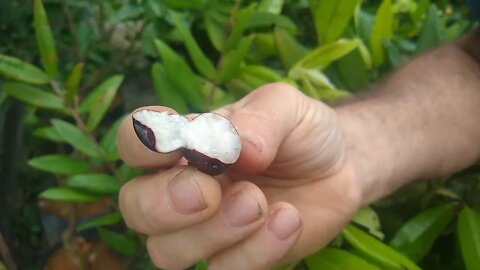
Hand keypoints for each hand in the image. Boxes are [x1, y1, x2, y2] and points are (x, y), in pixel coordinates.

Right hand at [117, 83, 362, 269]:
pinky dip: (254, 252)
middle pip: (135, 208)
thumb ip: (260, 118)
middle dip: (165, 203)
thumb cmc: (300, 132)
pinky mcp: (237, 259)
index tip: (179, 142)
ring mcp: (207, 229)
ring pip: (167, 251)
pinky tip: (288, 219)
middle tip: (211, 190)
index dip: (141, 144)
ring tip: (258, 203)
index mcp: (186, 143)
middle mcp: (185, 187)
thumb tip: (237, 148)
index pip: (135, 143)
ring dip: (211, 232)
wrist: (338, 168)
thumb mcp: (286, 107)